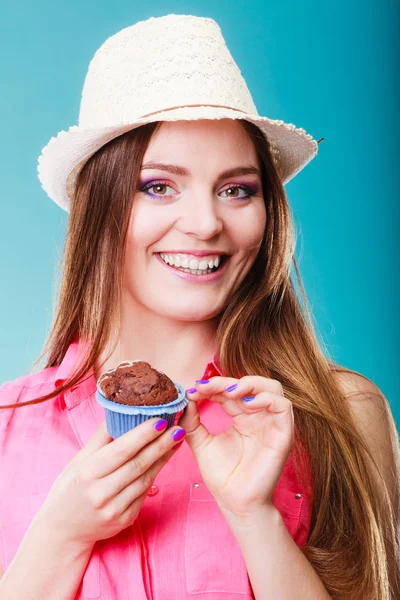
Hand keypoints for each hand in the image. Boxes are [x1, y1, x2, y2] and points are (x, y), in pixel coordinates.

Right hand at [35, 419, 185, 547]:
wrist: (64, 531)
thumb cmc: (70, 488)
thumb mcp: (79, 460)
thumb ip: (100, 437)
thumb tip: (120, 410)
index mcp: (88, 473)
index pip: (121, 451)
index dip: (143, 435)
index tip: (161, 420)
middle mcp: (101, 493)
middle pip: (138, 464)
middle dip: (161, 444)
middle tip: (178, 427)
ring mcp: (114, 509)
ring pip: (145, 479)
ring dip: (163, 458)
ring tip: (176, 439)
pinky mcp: (125, 520)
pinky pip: (144, 493)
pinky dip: (155, 474)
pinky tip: (164, 458)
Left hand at [179, 376, 293, 520]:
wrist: (236, 503)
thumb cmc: (223, 477)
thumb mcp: (201, 443)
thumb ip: (193, 421)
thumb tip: (186, 398)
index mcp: (243, 417)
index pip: (231, 391)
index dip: (213, 385)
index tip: (194, 389)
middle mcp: (259, 417)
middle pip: (251, 384)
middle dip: (227, 381)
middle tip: (207, 387)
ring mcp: (272, 424)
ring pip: (272, 388)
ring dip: (250, 384)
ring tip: (229, 392)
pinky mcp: (283, 434)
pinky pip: (283, 406)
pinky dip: (266, 399)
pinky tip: (246, 404)